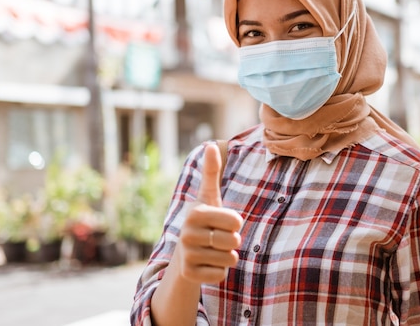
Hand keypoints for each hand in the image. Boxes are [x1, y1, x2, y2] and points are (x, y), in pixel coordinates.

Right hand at [178, 143, 242, 283]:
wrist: (184, 252)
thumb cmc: (204, 220)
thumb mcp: (208, 196)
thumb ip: (211, 172)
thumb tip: (211, 144)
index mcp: (195, 212)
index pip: (236, 221)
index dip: (236, 223)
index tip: (224, 221)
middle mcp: (187, 234)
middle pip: (234, 241)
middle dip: (233, 241)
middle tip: (219, 238)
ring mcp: (187, 255)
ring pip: (230, 259)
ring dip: (227, 256)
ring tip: (213, 250)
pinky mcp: (189, 275)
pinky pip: (221, 275)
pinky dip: (220, 271)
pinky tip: (208, 263)